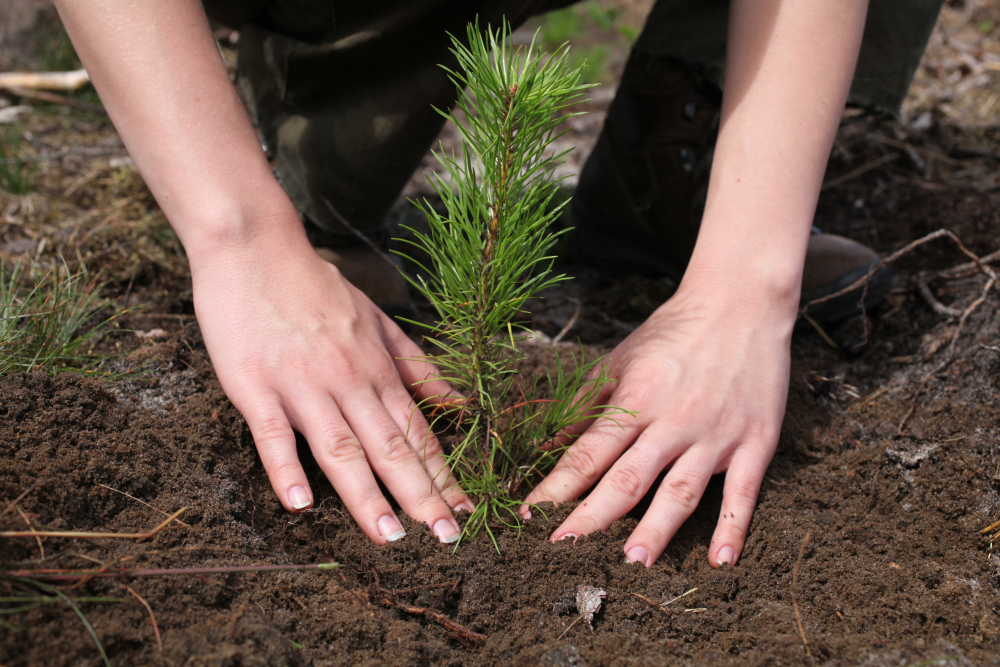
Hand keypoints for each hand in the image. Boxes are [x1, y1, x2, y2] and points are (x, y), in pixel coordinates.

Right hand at [191, 226, 471, 543]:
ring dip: (366, 495)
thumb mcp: (379, 322)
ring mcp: (302, 384)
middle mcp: (348, 380)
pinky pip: (272, 432)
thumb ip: (418, 366)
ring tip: (389, 538)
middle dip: (420, 496)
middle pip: (389, 447)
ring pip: (340, 447)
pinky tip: (299, 503)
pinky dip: (285, 468)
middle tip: (444, 540)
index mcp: (378, 369)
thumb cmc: (319, 288)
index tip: (466, 515)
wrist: (256, 247)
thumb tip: (460, 402)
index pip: (418, 432)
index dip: (443, 476)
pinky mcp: (255, 385)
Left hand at [523, 278, 794, 566]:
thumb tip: (549, 446)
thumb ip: (586, 404)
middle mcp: (672, 421)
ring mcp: (715, 434)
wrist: (740, 302)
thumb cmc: (673, 331)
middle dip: (591, 517)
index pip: (588, 454)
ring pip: (680, 491)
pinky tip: (721, 561)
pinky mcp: (755, 441)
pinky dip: (733, 527)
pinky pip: (744, 491)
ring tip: (632, 562)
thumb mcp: (620, 358)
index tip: (530, 518)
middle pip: (626, 479)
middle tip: (564, 552)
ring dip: (656, 529)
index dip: (557, 488)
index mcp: (635, 399)